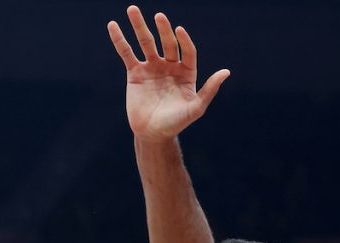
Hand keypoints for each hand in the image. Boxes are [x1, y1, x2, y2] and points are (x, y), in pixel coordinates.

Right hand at [108, 6, 229, 140]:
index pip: (186, 51)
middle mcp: (169, 66)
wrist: (152, 134)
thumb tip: (226, 72)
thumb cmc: (176, 123)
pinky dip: (120, 40)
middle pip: (166, 42)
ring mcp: (152, 67)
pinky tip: (113, 26)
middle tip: (159, 16)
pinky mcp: (135, 73)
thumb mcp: (195, 108)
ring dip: (139, 26)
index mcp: (186, 72)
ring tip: (132, 9)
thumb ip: (209, 90)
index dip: (183, 41)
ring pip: (145, 43)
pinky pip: (127, 54)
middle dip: (163, 29)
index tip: (178, 31)